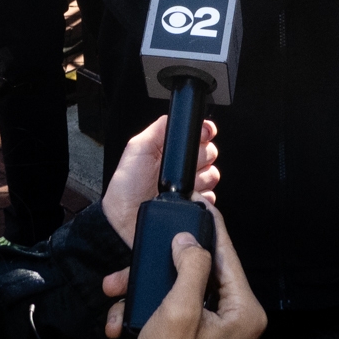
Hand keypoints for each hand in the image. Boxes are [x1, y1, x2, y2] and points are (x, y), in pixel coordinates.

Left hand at [102, 113, 220, 243]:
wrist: (125, 222)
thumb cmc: (126, 188)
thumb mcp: (137, 149)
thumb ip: (158, 129)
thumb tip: (177, 115)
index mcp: (170, 151)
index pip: (199, 135)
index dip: (204, 133)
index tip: (203, 136)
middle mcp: (182, 167)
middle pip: (210, 152)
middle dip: (201, 156)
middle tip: (183, 166)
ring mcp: (190, 187)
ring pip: (213, 174)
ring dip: (202, 177)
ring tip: (183, 184)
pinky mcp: (195, 205)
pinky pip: (211, 197)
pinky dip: (204, 196)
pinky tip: (188, 197)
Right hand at [107, 204, 265, 338]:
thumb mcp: (178, 312)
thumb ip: (190, 269)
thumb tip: (190, 241)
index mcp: (243, 312)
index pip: (227, 257)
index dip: (210, 229)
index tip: (198, 205)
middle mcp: (234, 321)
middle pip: (199, 273)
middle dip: (160, 268)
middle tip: (137, 259)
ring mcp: (214, 333)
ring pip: (178, 291)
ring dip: (144, 292)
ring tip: (120, 295)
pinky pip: (170, 312)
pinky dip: (144, 312)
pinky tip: (123, 320)